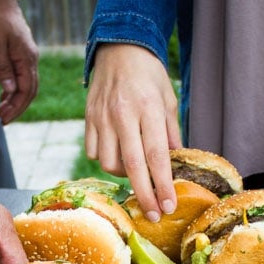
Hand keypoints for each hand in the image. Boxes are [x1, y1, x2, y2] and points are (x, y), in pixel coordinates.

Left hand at [0, 0, 38, 123]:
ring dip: (15, 101)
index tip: (3, 117)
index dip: (15, 107)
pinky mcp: (21, 54)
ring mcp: (27, 57)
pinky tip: (5, 97)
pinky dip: (14, 90)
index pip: (25, 91)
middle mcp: (31, 60)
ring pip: (26, 86)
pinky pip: (22, 78)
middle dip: (16, 108)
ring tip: (2, 112)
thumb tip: (10, 92)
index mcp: (27, 59)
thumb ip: (3, 69)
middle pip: (29, 92)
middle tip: (2, 120)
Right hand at [85, 44, 181, 219]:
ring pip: (109, 163)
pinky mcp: (89, 119)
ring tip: (136, 172)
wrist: (119, 48)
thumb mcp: (168, 99)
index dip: (163, 184)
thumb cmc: (149, 75)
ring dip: (124, 175)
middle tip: (154, 215)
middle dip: (144, 195)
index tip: (169, 205)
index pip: (156, 155)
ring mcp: (102, 118)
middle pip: (132, 166)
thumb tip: (174, 163)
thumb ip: (171, 132)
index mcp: (148, 108)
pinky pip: (94, 153)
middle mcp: (123, 115)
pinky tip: (117, 155)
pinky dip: (106, 160)